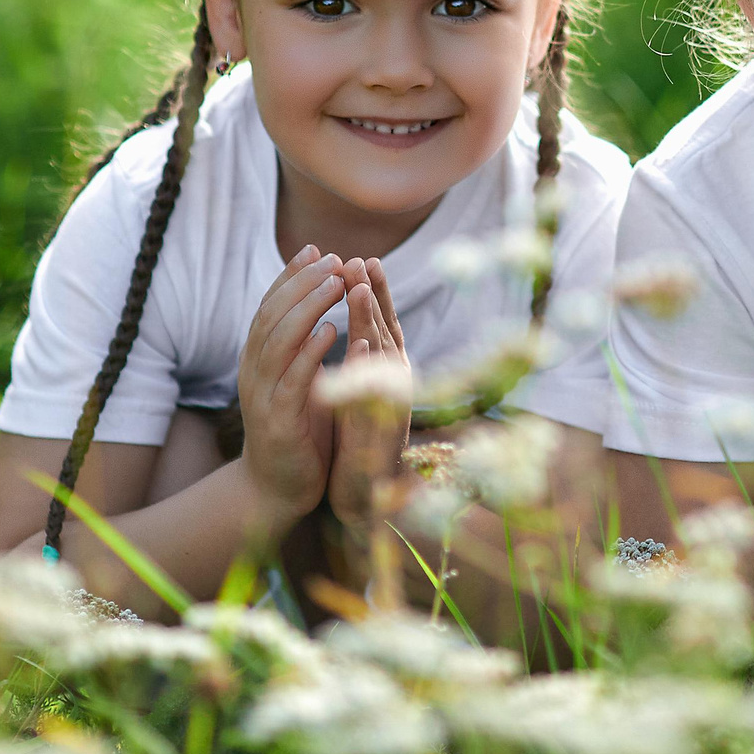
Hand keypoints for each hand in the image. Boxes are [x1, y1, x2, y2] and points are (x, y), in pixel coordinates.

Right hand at [235, 245, 346, 521]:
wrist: (278, 487)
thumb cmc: (297, 427)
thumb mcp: (296, 376)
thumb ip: (302, 341)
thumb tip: (319, 296)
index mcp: (257, 358)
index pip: (269, 306)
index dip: (289, 275)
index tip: (315, 248)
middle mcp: (253, 371)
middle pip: (271, 315)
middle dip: (301, 283)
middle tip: (332, 260)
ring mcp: (262, 396)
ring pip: (279, 341)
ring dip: (307, 308)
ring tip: (335, 284)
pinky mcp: (279, 421)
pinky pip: (293, 380)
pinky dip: (310, 352)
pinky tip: (332, 331)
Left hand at [326, 258, 411, 531]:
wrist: (360, 495)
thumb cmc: (358, 438)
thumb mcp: (358, 389)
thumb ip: (363, 356)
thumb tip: (361, 320)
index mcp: (388, 373)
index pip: (384, 324)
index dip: (375, 292)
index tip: (363, 258)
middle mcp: (395, 385)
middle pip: (387, 330)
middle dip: (374, 295)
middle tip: (361, 260)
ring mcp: (390, 408)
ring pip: (383, 357)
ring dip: (372, 321)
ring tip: (358, 291)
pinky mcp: (377, 432)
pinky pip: (373, 391)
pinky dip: (367, 368)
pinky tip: (360, 346)